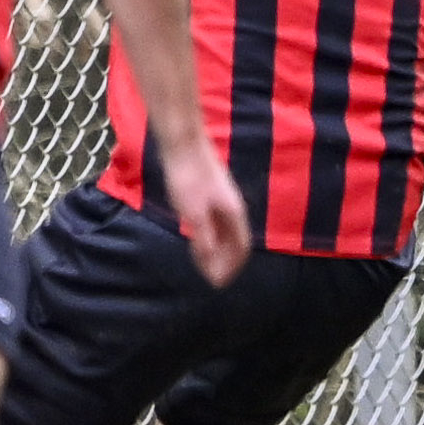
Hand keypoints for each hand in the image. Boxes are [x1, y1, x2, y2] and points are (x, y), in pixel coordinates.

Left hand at [160, 139, 251, 287]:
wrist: (182, 142)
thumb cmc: (188, 177)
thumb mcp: (194, 212)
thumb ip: (204, 237)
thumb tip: (211, 260)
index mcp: (234, 214)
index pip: (240, 248)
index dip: (231, 267)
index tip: (218, 282)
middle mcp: (233, 207)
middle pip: (235, 241)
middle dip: (224, 261)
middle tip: (209, 276)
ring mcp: (223, 198)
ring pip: (226, 231)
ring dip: (217, 248)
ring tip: (202, 260)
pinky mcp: (211, 192)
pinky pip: (216, 220)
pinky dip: (210, 234)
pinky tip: (196, 235)